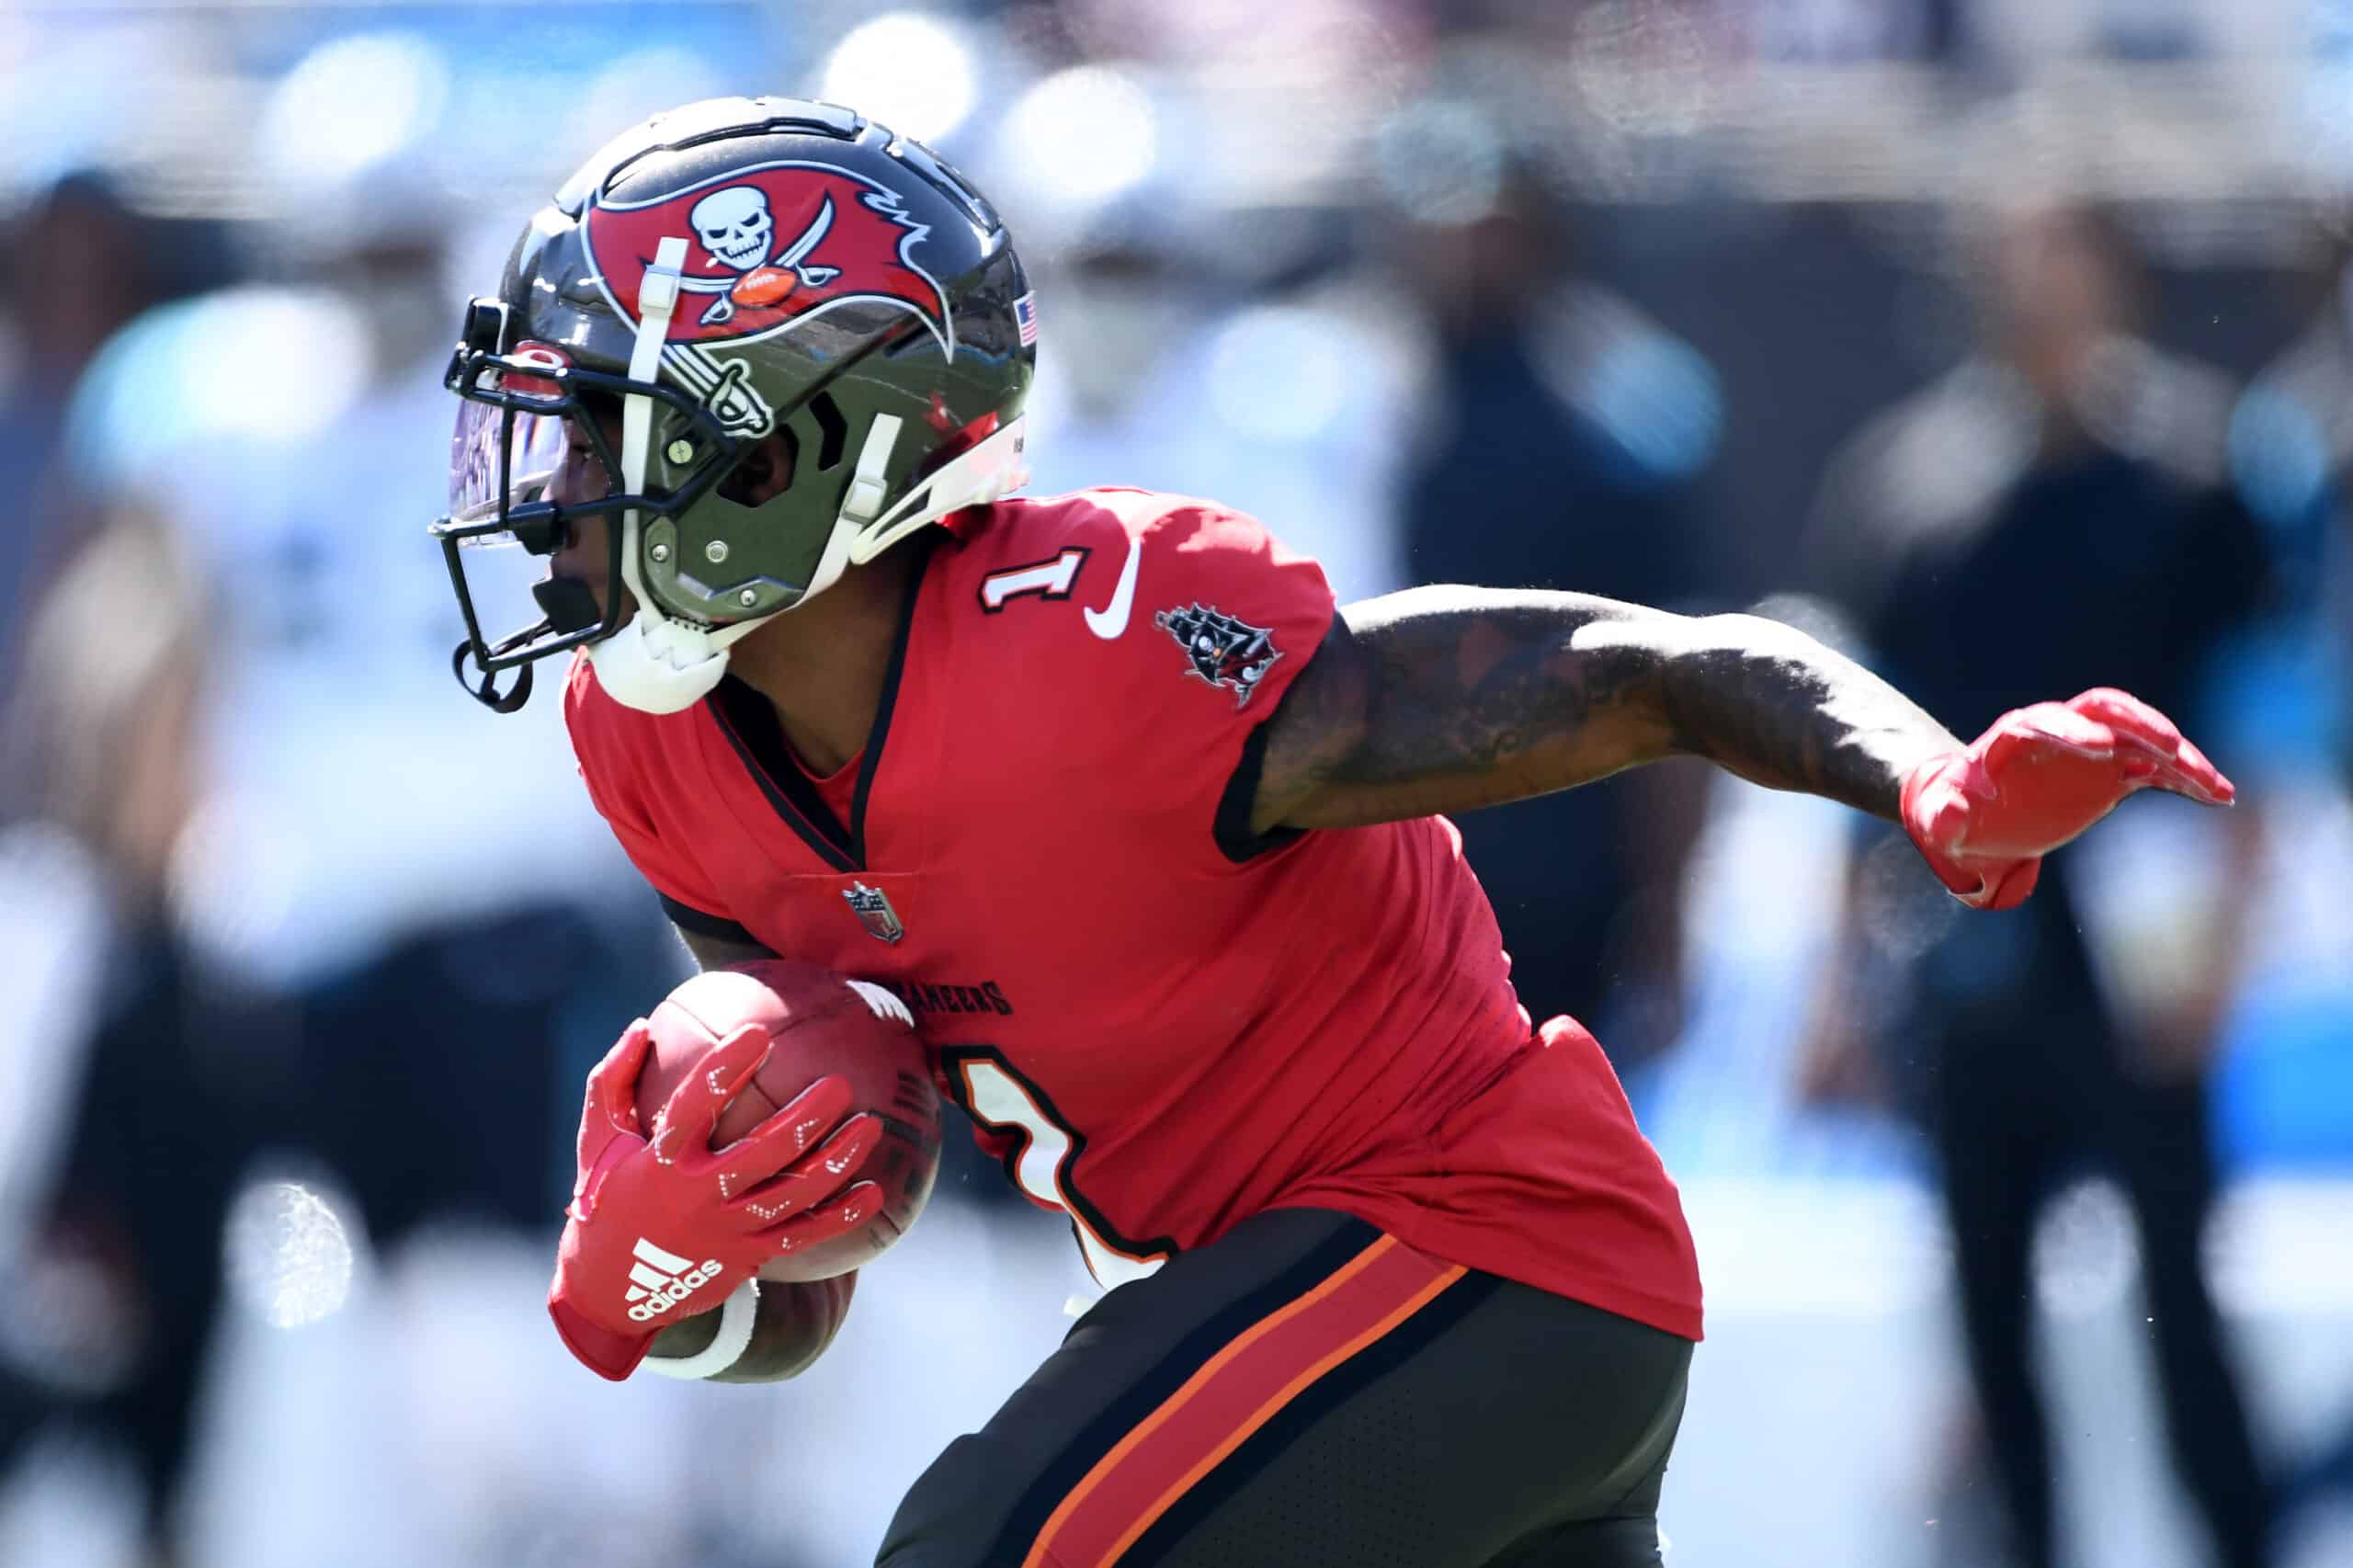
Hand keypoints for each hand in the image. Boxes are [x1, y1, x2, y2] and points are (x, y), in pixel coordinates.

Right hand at [548, 1019, 883, 1379]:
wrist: (610, 1287)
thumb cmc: (607, 1194)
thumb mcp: (598, 1139)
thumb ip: (613, 1079)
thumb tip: (642, 1026)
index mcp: (659, 1161)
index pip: (693, 1108)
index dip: (724, 1071)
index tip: (758, 1034)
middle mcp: (696, 1197)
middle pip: (762, 1154)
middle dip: (806, 1118)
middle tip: (841, 1085)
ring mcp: (725, 1231)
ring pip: (792, 1196)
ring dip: (836, 1162)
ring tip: (871, 1126)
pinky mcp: (746, 1257)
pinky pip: (802, 1236)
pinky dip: (840, 1217)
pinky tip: (875, 1193)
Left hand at [1901, 687, 2233, 910]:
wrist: (1974, 818)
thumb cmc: (1949, 815)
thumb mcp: (1938, 821)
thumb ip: (1943, 817)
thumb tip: (1952, 812)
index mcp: (2013, 738)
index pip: (2045, 720)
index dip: (2071, 730)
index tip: (2100, 748)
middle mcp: (2059, 734)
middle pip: (2102, 711)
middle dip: (2137, 723)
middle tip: (2172, 748)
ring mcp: (2092, 750)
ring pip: (2140, 737)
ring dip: (2178, 755)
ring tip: (2215, 785)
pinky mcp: (2114, 772)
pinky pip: (2157, 768)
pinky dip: (2187, 777)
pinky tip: (2219, 795)